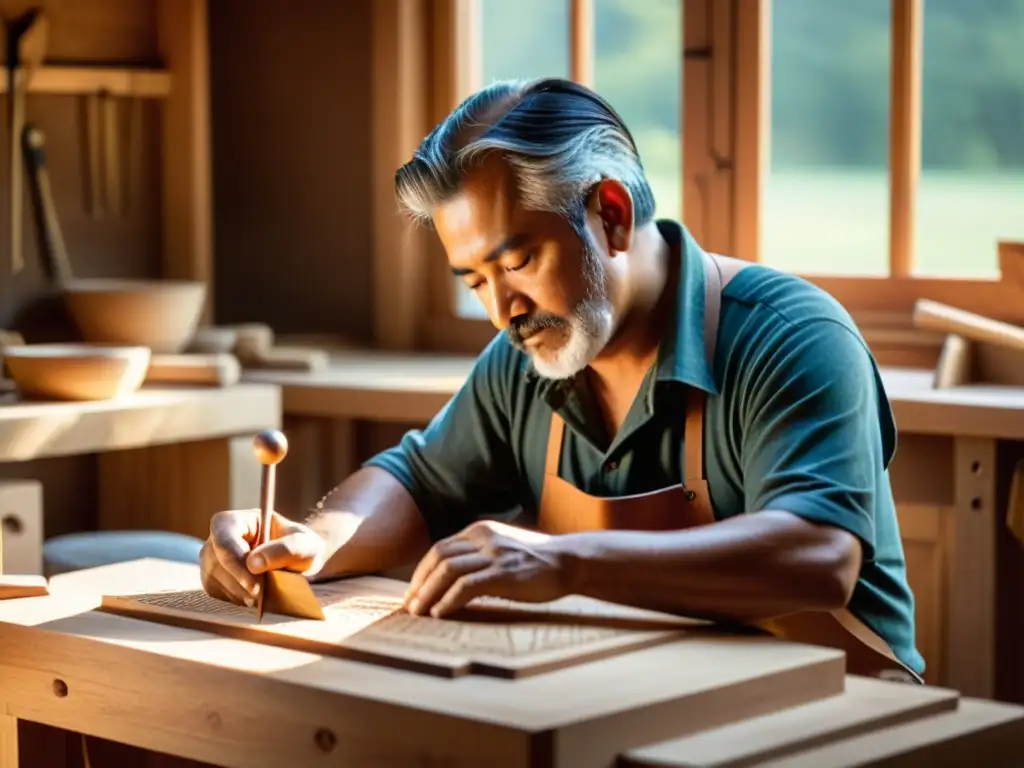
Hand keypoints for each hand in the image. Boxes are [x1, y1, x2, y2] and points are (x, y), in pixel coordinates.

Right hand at [199, 509, 324, 605]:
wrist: (300, 566)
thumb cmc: (303, 548)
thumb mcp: (306, 545)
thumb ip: (286, 548)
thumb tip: (253, 563)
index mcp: (238, 520)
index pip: (224, 537)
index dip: (235, 561)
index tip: (256, 586)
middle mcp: (219, 538)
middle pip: (216, 562)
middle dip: (240, 582)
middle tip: (264, 594)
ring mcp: (212, 560)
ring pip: (214, 581)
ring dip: (239, 593)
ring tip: (264, 594)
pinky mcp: (213, 581)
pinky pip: (216, 595)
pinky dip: (236, 601)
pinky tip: (254, 599)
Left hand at [403, 520, 570, 617]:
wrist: (569, 562)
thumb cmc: (536, 562)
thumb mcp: (502, 550)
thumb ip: (479, 557)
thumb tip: (451, 581)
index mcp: (480, 531)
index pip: (440, 548)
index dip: (422, 572)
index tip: (413, 592)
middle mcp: (484, 538)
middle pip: (438, 557)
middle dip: (419, 583)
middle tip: (410, 605)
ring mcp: (494, 554)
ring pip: (447, 570)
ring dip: (429, 593)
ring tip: (419, 612)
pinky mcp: (504, 573)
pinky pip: (466, 585)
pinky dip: (448, 600)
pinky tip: (441, 613)